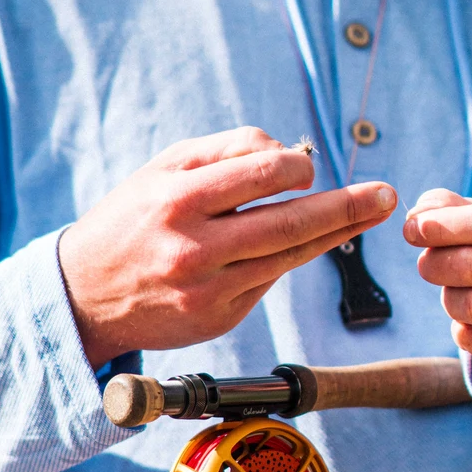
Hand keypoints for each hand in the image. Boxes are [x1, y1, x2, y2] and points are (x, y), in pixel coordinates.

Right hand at [58, 127, 396, 366]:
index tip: (308, 167)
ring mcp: (210, 291)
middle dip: (346, 207)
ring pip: (289, 257)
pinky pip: (269, 281)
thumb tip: (289, 153)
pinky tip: (310, 240)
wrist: (85, 294)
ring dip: (336, 233)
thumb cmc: (132, 218)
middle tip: (387, 195)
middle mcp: (195, 250)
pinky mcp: (219, 319)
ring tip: (372, 211)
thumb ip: (225, 152)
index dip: (297, 167)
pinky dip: (291, 257)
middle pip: (289, 224)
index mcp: (178, 201)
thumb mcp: (163, 169)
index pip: (260, 175)